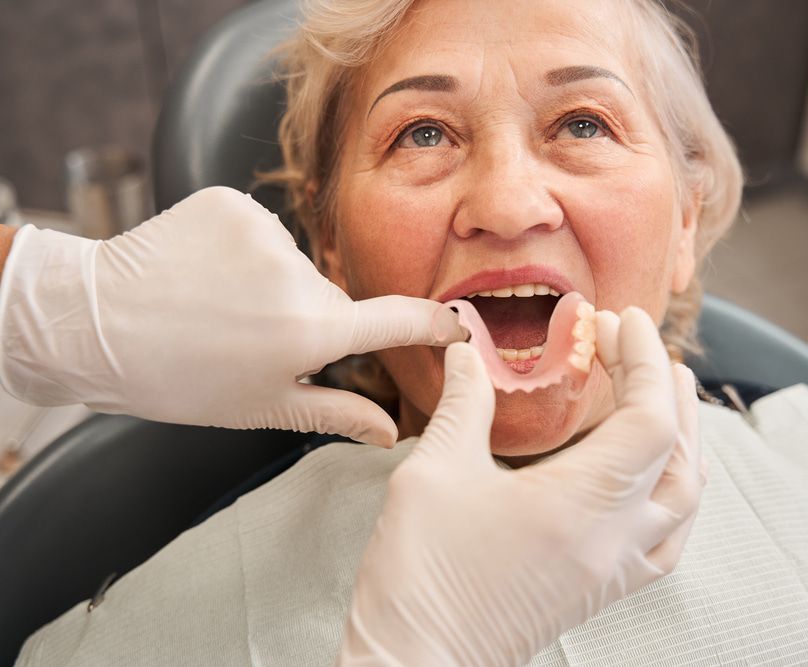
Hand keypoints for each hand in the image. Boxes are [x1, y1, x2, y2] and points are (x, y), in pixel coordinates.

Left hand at [0, 187, 463, 444]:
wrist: (93, 323)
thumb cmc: (178, 379)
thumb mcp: (263, 406)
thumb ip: (336, 413)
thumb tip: (390, 432)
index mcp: (311, 331)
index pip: (397, 320)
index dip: (435, 324)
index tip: (460, 325)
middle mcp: (298, 276)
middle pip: (332, 296)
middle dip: (310, 318)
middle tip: (256, 339)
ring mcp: (265, 232)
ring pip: (294, 263)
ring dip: (271, 283)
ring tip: (220, 304)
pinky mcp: (234, 203)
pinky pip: (260, 230)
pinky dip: (242, 250)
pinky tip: (206, 271)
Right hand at [338, 307, 704, 665]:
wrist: (417, 665)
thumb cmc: (419, 574)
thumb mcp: (433, 473)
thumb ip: (465, 404)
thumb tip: (471, 352)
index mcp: (580, 505)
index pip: (649, 420)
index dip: (643, 361)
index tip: (618, 319)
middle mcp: (613, 540)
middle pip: (677, 453)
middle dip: (667, 388)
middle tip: (639, 345)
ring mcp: (613, 570)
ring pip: (684, 499)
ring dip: (684, 438)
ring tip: (666, 395)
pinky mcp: (601, 591)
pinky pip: (669, 541)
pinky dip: (678, 496)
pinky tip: (660, 478)